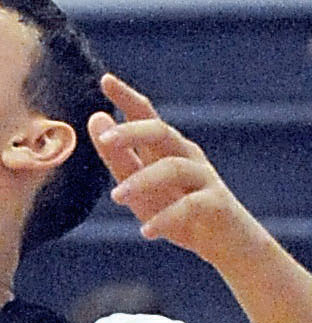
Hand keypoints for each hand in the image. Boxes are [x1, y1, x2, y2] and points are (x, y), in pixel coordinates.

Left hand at [90, 75, 255, 267]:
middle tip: (106, 139)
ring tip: (116, 197)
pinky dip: (166, 218)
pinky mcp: (216, 204)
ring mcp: (204, 178)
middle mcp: (186, 156)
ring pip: (174, 168)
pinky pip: (190, 206)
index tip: (105, 79)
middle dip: (134, 132)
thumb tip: (96, 117)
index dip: (126, 97)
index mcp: (166, 149)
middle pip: (161, 132)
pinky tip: (146, 232)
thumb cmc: (176, 211)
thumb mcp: (139, 187)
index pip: (146, 115)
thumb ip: (118, 157)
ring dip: (143, 181)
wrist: (226, 242)